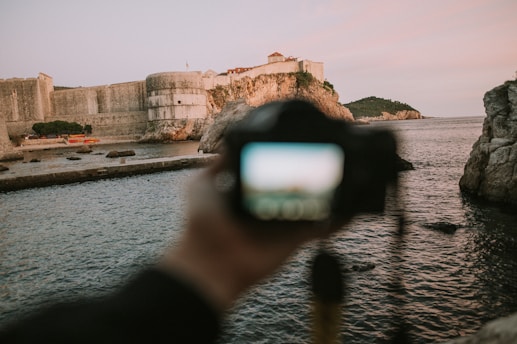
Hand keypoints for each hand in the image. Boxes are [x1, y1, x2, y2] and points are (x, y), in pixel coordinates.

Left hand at [160, 157, 345, 310]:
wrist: (210, 261)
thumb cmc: (201, 224)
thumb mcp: (202, 184)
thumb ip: (217, 163)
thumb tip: (229, 140)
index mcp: (249, 194)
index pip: (272, 174)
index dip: (285, 161)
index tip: (300, 145)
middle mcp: (269, 207)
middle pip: (296, 189)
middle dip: (311, 176)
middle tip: (328, 156)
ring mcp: (284, 224)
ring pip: (314, 206)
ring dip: (329, 195)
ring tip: (346, 174)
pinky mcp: (296, 239)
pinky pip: (323, 228)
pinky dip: (339, 219)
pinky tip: (352, 205)